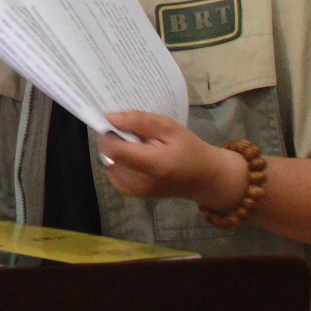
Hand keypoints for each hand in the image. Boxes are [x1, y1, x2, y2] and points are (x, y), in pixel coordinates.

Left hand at [96, 110, 250, 211]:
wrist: (203, 178)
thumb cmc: (189, 149)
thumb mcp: (169, 127)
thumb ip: (139, 122)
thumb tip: (110, 117)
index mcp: (153, 166)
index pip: (114, 150)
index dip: (107, 133)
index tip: (112, 120)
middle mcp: (139, 183)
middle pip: (108, 156)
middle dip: (112, 140)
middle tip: (130, 131)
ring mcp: (133, 191)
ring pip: (107, 162)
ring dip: (115, 150)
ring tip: (136, 144)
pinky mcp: (129, 193)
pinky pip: (112, 170)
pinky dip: (118, 160)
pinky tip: (134, 155)